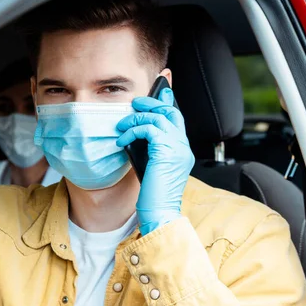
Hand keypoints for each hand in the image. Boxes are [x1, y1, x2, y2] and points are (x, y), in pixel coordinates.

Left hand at [115, 88, 193, 235]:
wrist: (160, 212)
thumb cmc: (153, 196)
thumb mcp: (151, 167)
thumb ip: (150, 150)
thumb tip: (136, 134)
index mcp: (182, 151)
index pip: (177, 119)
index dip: (167, 104)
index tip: (159, 93)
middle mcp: (184, 147)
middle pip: (171, 112)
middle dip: (152, 103)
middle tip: (136, 103)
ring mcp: (178, 148)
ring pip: (158, 117)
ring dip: (136, 118)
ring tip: (122, 125)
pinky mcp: (167, 151)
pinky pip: (149, 129)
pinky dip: (133, 131)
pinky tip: (122, 140)